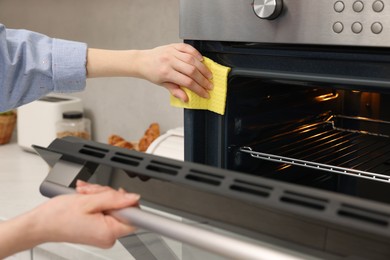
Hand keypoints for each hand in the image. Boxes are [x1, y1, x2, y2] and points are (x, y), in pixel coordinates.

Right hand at [30, 181, 139, 247]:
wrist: (40, 224)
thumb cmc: (58, 216)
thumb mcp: (89, 201)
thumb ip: (115, 199)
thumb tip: (134, 198)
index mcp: (109, 232)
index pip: (134, 217)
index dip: (128, 202)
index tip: (118, 194)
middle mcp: (108, 237)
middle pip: (122, 209)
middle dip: (107, 195)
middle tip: (92, 191)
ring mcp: (103, 234)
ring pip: (112, 207)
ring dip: (99, 196)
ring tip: (84, 194)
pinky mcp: (98, 230)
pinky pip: (105, 211)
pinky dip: (95, 201)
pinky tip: (84, 198)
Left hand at [87, 43, 212, 101]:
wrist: (143, 61)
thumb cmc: (153, 74)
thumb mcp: (162, 84)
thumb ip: (175, 91)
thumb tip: (186, 99)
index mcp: (166, 72)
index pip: (187, 82)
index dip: (198, 89)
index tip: (205, 94)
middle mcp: (169, 61)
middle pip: (191, 70)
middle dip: (203, 79)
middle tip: (210, 85)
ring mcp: (171, 52)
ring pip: (192, 59)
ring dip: (203, 68)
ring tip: (209, 75)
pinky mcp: (173, 45)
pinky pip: (187, 48)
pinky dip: (196, 53)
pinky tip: (202, 60)